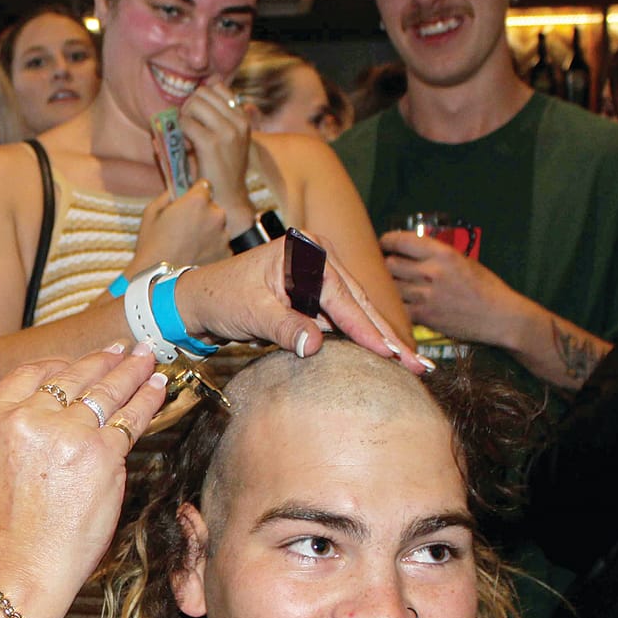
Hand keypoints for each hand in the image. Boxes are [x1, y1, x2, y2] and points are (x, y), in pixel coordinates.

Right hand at [0, 343, 167, 617]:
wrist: (22, 565)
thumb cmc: (14, 528)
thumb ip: (25, 432)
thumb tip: (72, 411)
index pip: (29, 374)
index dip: (61, 362)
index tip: (81, 359)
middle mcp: (27, 419)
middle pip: (72, 376)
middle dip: (103, 360)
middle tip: (123, 349)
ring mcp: (65, 433)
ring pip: (105, 391)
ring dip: (131, 371)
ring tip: (147, 358)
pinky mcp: (100, 453)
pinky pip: (130, 417)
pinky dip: (148, 399)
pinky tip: (157, 387)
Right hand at [129, 182, 227, 272]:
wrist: (159, 281)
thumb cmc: (152, 246)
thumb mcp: (151, 212)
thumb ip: (168, 195)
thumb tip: (177, 191)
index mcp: (197, 201)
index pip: (205, 186)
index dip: (195, 194)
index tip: (189, 204)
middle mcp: (216, 215)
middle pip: (213, 208)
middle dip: (203, 215)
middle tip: (186, 230)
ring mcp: (224, 236)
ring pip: (218, 228)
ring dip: (208, 234)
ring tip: (189, 247)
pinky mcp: (227, 254)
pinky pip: (220, 246)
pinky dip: (212, 250)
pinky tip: (195, 258)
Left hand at [175, 233, 426, 372]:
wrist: (199, 300)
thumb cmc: (221, 298)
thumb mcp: (251, 312)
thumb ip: (283, 326)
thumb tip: (315, 344)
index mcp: (305, 253)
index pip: (343, 297)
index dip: (367, 328)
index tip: (391, 353)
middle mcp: (318, 260)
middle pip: (359, 303)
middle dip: (387, 336)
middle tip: (418, 364)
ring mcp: (318, 279)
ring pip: (355, 314)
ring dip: (380, 340)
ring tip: (411, 364)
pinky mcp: (314, 297)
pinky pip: (342, 320)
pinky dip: (360, 339)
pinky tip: (384, 357)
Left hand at [179, 83, 255, 233]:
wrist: (227, 197)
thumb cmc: (222, 169)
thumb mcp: (227, 138)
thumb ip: (217, 116)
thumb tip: (198, 93)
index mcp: (242, 117)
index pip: (217, 87)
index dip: (200, 98)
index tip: (197, 117)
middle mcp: (237, 121)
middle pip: (202, 92)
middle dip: (189, 106)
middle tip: (187, 127)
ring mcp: (226, 131)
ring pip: (193, 104)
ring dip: (183, 117)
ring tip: (186, 136)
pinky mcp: (211, 143)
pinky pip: (186, 123)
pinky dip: (179, 132)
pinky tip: (184, 145)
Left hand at [380, 231, 528, 345]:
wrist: (501, 317)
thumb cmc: (486, 288)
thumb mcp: (464, 262)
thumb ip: (437, 257)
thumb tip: (412, 254)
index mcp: (443, 254)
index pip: (402, 241)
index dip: (387, 241)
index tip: (384, 244)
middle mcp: (431, 272)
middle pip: (390, 264)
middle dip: (384, 265)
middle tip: (383, 268)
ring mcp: (426, 295)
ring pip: (390, 287)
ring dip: (388, 287)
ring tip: (389, 287)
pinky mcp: (425, 316)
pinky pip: (397, 309)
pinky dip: (394, 307)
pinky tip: (396, 306)